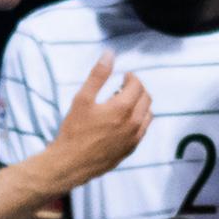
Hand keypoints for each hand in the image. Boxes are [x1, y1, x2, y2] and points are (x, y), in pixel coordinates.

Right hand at [38, 53, 150, 193]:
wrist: (70, 163)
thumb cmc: (74, 130)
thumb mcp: (82, 99)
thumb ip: (98, 75)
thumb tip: (109, 54)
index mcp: (123, 108)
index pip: (137, 85)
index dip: (131, 77)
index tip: (123, 76)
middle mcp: (133, 123)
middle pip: (146, 98)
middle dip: (137, 89)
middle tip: (122, 87)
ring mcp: (134, 138)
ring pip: (148, 115)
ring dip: (140, 105)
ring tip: (122, 103)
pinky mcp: (131, 149)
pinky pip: (143, 130)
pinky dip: (138, 120)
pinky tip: (123, 120)